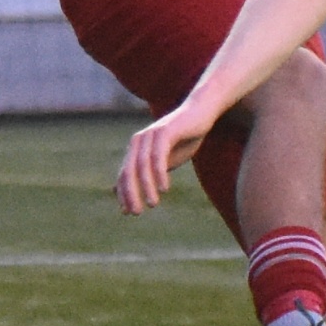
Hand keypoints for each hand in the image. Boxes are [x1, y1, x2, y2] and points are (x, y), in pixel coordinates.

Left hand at [116, 96, 219, 212]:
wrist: (201, 113)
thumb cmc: (184, 138)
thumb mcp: (165, 160)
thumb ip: (149, 174)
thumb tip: (131, 189)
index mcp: (136, 149)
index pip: (124, 174)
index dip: (124, 194)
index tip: (128, 213)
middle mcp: (138, 141)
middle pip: (128, 171)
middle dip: (131, 193)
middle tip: (137, 213)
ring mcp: (150, 135)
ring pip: (142, 165)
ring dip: (146, 186)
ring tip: (153, 204)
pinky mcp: (165, 131)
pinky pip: (158, 156)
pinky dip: (159, 173)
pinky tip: (164, 188)